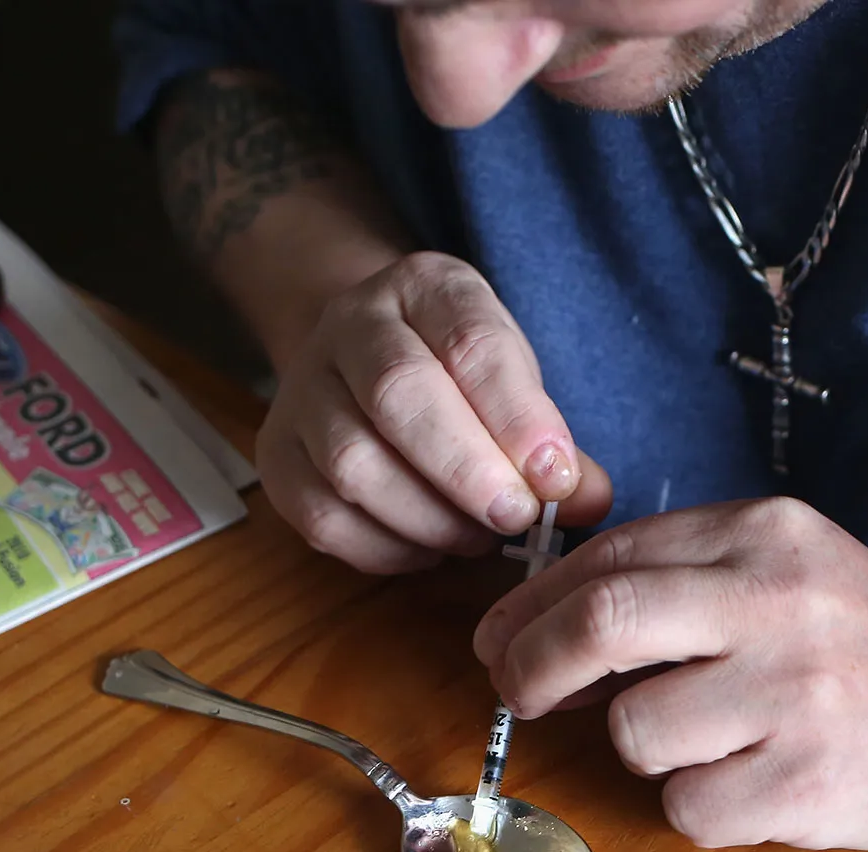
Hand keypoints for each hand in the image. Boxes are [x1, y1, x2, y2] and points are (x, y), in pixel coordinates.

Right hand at [256, 251, 611, 571]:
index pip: (468, 342)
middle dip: (467, 471)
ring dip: (428, 518)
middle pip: (398, 396)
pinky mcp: (277, 459)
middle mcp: (348, 326)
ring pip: (353, 466)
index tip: (556, 476)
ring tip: (478, 536)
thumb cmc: (453, 373)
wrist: (359, 358)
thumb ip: (549, 438)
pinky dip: (387, 548)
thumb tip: (590, 499)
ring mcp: (300, 392)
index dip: (516, 417)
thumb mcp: (511, 377)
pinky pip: (324, 519)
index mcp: (422, 288)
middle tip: (515, 518)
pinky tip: (429, 546)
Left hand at [471, 498, 867, 849]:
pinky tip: (751, 782)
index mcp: (762, 534)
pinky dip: (695, 805)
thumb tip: (536, 633)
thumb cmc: (860, 643)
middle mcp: (778, 603)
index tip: (502, 643)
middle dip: (531, 666)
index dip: (530, 607)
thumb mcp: (782, 569)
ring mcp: (796, 696)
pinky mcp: (807, 784)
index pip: (607, 558)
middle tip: (519, 696)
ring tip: (704, 742)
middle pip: (600, 621)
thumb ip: (676, 581)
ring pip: (636, 731)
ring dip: (640, 748)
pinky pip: (687, 807)